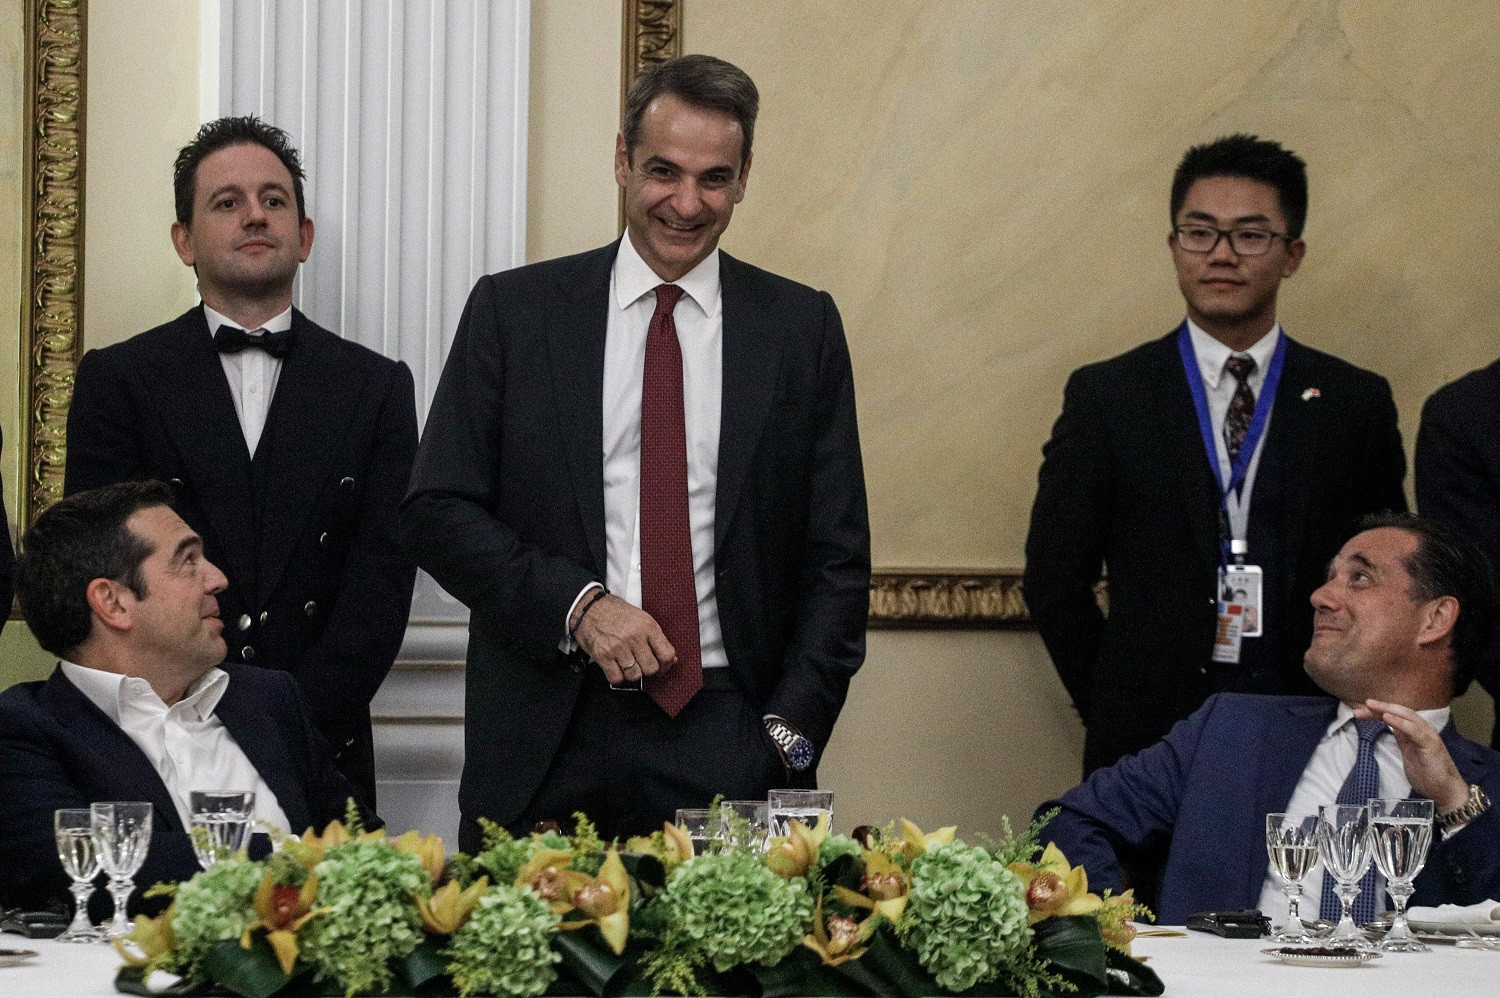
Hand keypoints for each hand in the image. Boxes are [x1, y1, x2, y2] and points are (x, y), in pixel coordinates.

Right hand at [572, 592, 676, 684]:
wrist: (589, 607)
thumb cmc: (615, 612)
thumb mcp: (641, 618)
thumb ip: (656, 638)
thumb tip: (671, 659)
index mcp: (647, 626)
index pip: (666, 654)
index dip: (666, 665)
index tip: (662, 667)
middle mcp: (634, 637)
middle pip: (651, 668)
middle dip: (647, 670)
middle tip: (641, 665)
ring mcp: (618, 647)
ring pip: (634, 675)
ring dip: (631, 674)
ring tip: (627, 665)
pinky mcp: (603, 656)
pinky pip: (616, 678)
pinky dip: (617, 677)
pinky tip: (616, 668)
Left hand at [1353, 699, 1469, 811]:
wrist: (1445, 791)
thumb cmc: (1428, 775)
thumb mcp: (1409, 754)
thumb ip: (1402, 740)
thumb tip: (1392, 728)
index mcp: (1416, 731)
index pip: (1395, 715)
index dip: (1377, 711)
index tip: (1360, 711)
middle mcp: (1422, 729)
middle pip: (1399, 712)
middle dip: (1379, 707)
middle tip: (1361, 705)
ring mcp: (1427, 735)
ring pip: (1406, 716)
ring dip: (1387, 709)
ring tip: (1371, 705)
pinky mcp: (1430, 744)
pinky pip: (1413, 730)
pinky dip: (1399, 722)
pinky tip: (1386, 717)